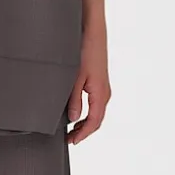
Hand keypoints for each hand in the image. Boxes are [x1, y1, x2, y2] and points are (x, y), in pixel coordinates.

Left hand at [66, 30, 110, 144]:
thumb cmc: (86, 51)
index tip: (72, 141)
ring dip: (86, 122)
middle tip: (69, 138)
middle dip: (84, 131)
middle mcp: (105, 92)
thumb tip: (73, 119)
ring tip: (72, 129)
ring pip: (96, 112)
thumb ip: (74, 100)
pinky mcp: (100, 81)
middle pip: (96, 119)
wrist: (93, 32)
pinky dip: (88, 112)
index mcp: (100, 94)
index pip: (94, 122)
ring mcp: (103, 87)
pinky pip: (96, 103)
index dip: (83, 134)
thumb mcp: (76, 78)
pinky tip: (77, 112)